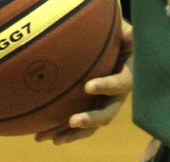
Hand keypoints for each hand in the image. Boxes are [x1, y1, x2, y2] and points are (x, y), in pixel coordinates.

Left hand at [35, 20, 132, 144]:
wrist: (110, 46)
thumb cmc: (114, 35)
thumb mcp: (121, 31)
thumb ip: (125, 34)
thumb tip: (130, 33)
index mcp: (125, 77)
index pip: (120, 83)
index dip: (106, 86)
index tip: (88, 86)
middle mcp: (115, 96)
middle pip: (106, 113)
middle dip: (90, 119)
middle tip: (73, 121)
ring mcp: (101, 105)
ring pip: (90, 126)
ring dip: (72, 133)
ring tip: (52, 138)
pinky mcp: (88, 109)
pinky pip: (76, 125)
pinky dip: (60, 131)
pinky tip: (39, 136)